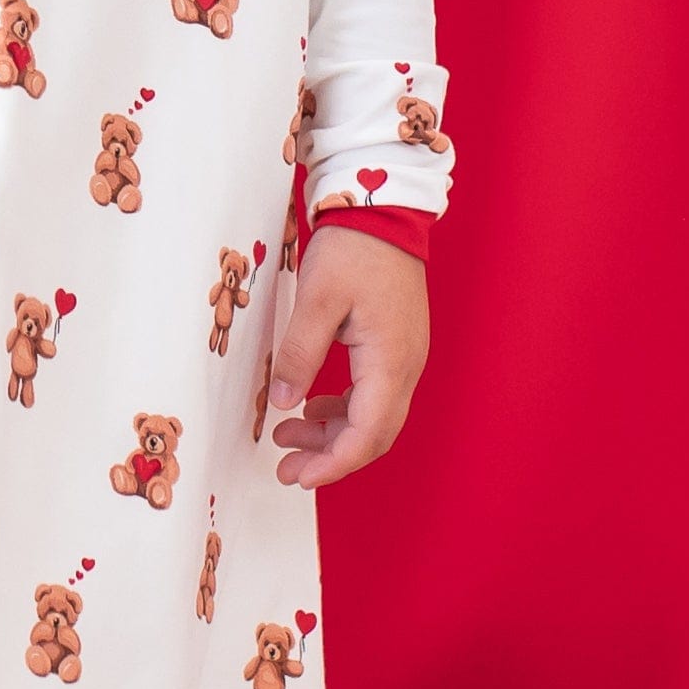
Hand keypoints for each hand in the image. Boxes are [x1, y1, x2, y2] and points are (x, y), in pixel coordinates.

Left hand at [266, 228, 428, 489]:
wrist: (384, 212)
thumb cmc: (353, 250)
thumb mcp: (317, 300)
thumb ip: (299, 354)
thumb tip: (282, 403)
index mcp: (390, 362)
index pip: (367, 435)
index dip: (333, 464)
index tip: (299, 477)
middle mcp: (406, 367)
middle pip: (375, 434)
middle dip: (330, 458)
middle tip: (286, 469)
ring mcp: (405, 357)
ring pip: (374, 416)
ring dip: (334, 434)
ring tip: (288, 434)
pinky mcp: (396, 345)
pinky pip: (374, 393)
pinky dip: (344, 409)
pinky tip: (313, 403)